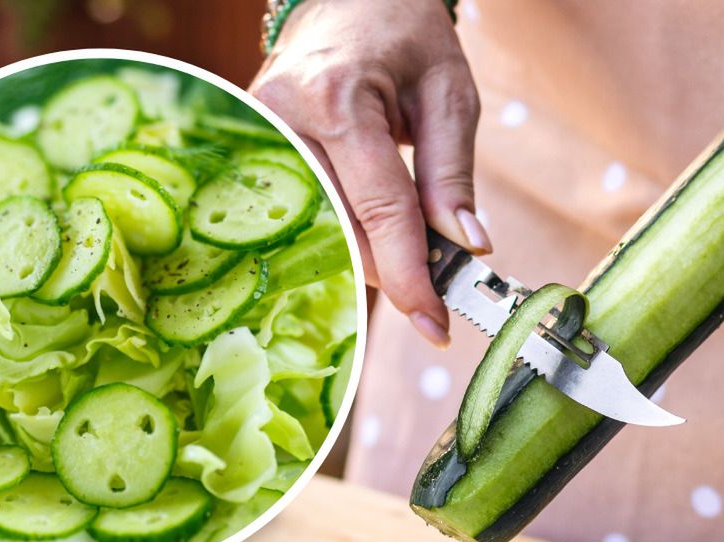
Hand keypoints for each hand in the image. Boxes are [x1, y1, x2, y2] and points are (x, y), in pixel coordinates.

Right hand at [251, 0, 488, 347]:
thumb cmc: (402, 35)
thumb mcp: (449, 92)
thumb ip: (452, 174)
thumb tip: (467, 248)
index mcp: (337, 98)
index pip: (378, 208)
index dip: (410, 273)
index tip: (436, 324)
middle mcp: (282, 119)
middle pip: (341, 229)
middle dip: (393, 271)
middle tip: (437, 298)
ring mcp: (259, 135)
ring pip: (319, 230)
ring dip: (369, 257)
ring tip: (414, 263)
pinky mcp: (255, 148)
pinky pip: (303, 211)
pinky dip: (343, 235)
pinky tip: (375, 242)